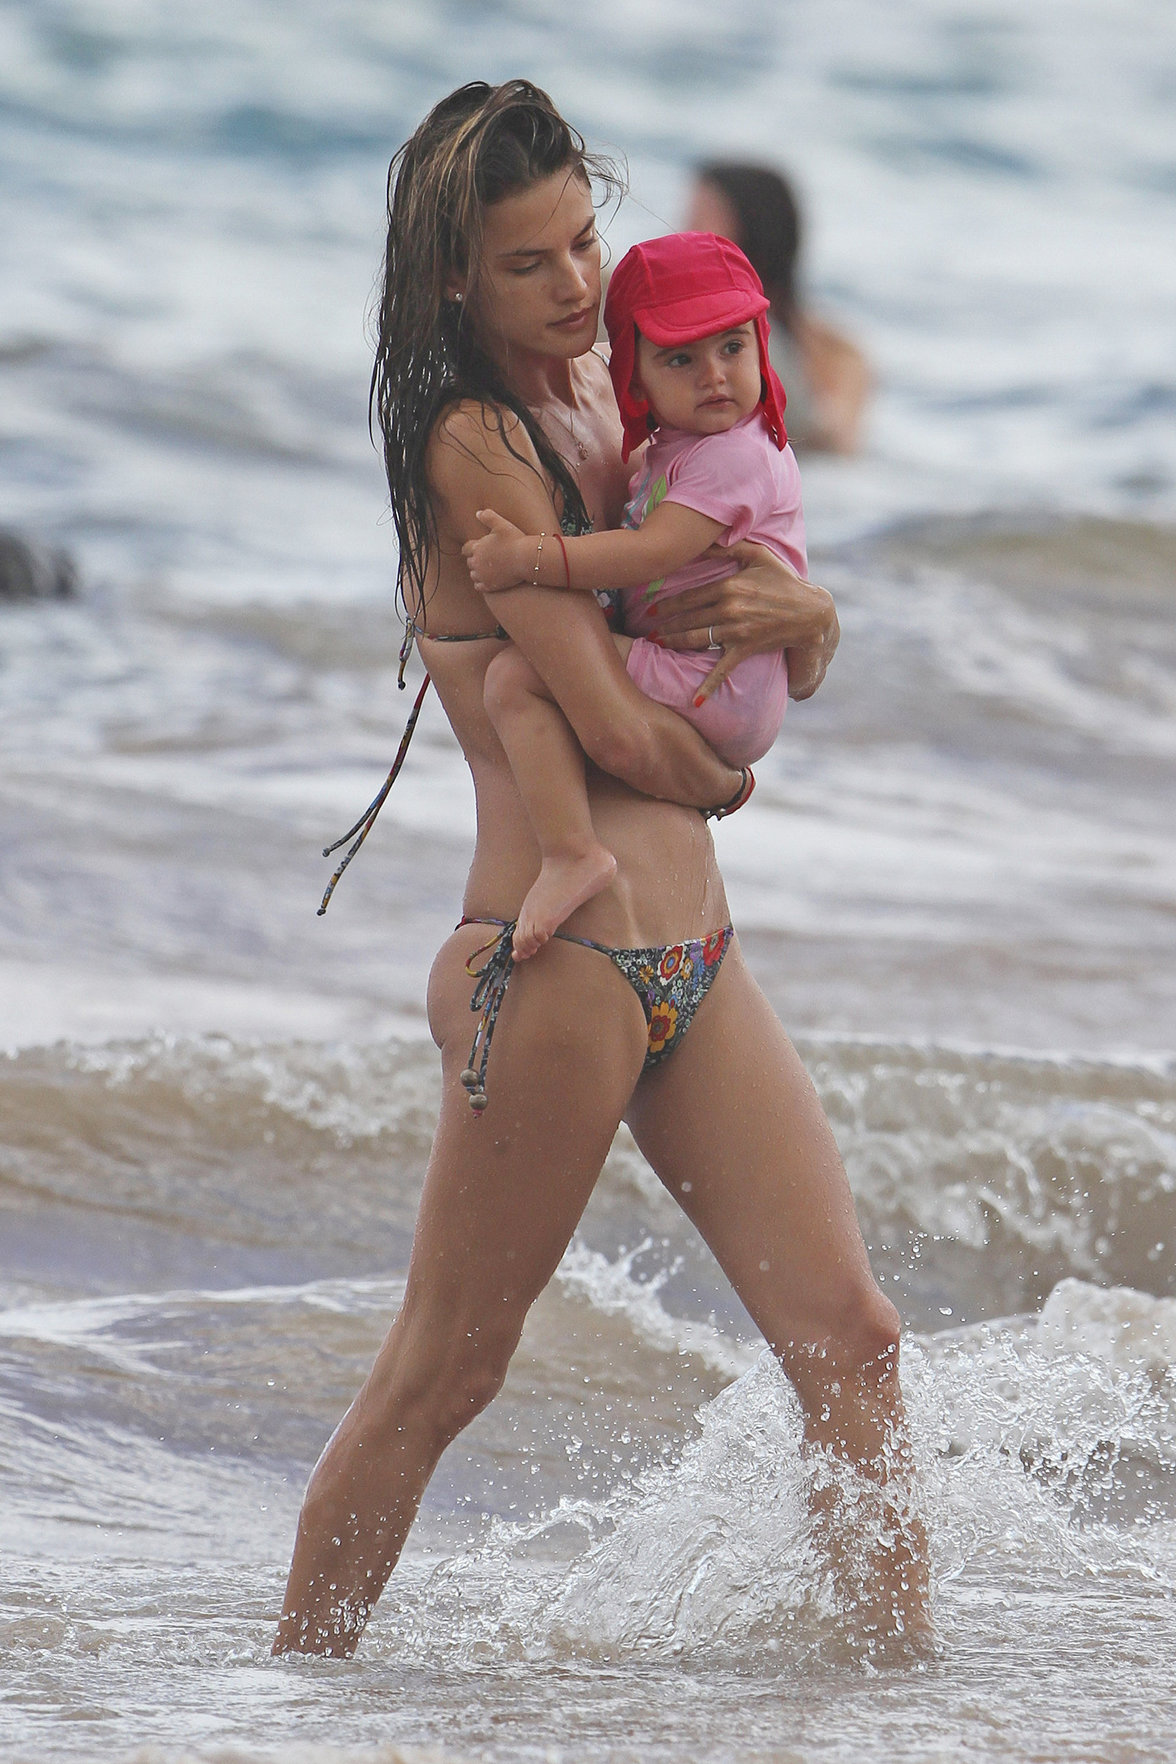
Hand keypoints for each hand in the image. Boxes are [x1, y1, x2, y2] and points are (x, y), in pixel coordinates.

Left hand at [462, 508, 530, 592]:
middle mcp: (476, 562)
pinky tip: (488, 580)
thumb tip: (478, 513)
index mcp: (477, 547)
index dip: (471, 549)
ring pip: (473, 575)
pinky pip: (478, 586)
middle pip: (470, 562)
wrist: (526, 559)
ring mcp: (482, 575)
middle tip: (486, 559)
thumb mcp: (502, 524)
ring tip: (487, 570)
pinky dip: (481, 584)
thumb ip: (488, 517)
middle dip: (476, 560)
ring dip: (478, 572)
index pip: (466, 549)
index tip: (477, 549)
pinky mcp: (489, 585)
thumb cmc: (515, 540)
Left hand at [648, 540, 838, 701]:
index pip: (689, 596)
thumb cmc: (784, 581)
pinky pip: (722, 670)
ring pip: (695, 639)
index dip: (668, 604)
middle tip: (649, 631)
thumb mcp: (758, 556)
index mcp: (729, 585)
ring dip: (674, 643)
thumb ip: (730, 545)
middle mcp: (728, 609)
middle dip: (666, 625)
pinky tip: (695, 700)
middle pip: (687, 619)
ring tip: (659, 645)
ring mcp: (735, 631)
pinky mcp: (744, 649)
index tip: (653, 609)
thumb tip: (703, 538)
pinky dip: (708, 686)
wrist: (809, 612)